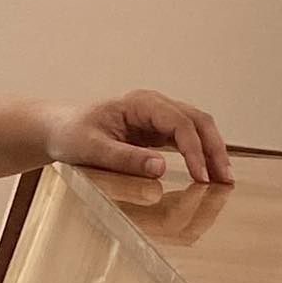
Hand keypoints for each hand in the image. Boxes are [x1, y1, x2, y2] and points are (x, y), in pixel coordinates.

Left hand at [42, 89, 232, 185]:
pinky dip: (198, 154)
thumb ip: (124, 158)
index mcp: (139, 102)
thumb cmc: (69, 135)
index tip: (201, 176)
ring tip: (223, 180)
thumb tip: (160, 168)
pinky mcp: (156, 130)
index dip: (194, 149)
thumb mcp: (91, 149)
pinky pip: (185, 139)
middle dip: (213, 148)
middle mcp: (153, 105)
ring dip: (211, 151)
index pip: (179, 122)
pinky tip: (206, 173)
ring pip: (196, 128)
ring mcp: (157, 116)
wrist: (57, 130)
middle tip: (224, 179)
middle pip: (196, 121)